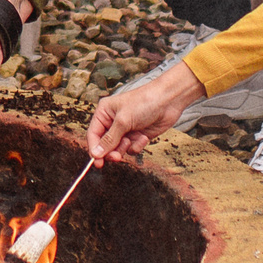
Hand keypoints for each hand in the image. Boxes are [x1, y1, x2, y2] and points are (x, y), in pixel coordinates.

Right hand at [87, 61, 205, 161]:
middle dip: (111, 151)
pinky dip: (137, 145)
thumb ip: (109, 139)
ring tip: (131, 141)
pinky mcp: (137, 136)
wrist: (169, 101)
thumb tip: (96, 153)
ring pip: (118, 149)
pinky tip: (143, 137)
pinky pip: (131, 149)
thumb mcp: (123, 121)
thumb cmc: (144, 102)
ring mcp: (125, 129)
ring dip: (125, 148)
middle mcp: (112, 121)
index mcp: (104, 113)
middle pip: (104, 145)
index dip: (94, 149)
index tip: (98, 162)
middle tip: (117, 157)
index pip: (93, 134)